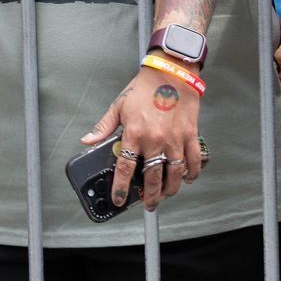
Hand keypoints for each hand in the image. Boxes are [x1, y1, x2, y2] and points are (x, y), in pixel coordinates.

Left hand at [83, 64, 203, 210]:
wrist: (170, 75)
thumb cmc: (143, 89)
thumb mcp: (118, 106)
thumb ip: (103, 127)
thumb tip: (87, 141)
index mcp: (134, 133)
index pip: (125, 167)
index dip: (120, 186)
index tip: (118, 198)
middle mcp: (155, 140)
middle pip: (152, 177)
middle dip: (150, 195)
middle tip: (148, 204)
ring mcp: (175, 140)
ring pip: (174, 174)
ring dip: (170, 189)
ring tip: (165, 194)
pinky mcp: (190, 137)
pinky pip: (193, 162)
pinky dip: (191, 174)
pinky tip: (185, 178)